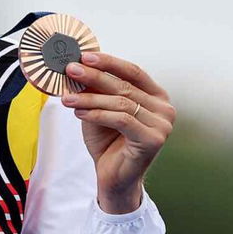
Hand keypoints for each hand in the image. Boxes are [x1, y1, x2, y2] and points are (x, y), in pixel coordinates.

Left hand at [60, 52, 175, 213]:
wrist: (112, 177)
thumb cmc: (108, 142)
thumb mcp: (100, 109)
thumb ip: (97, 90)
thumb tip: (79, 65)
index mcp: (156, 96)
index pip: (133, 71)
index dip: (109, 62)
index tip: (85, 56)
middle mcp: (164, 108)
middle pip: (125, 86)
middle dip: (94, 76)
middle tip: (71, 70)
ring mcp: (163, 124)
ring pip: (121, 102)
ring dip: (90, 98)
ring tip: (67, 98)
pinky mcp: (154, 139)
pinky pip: (121, 119)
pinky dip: (97, 113)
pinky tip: (79, 112)